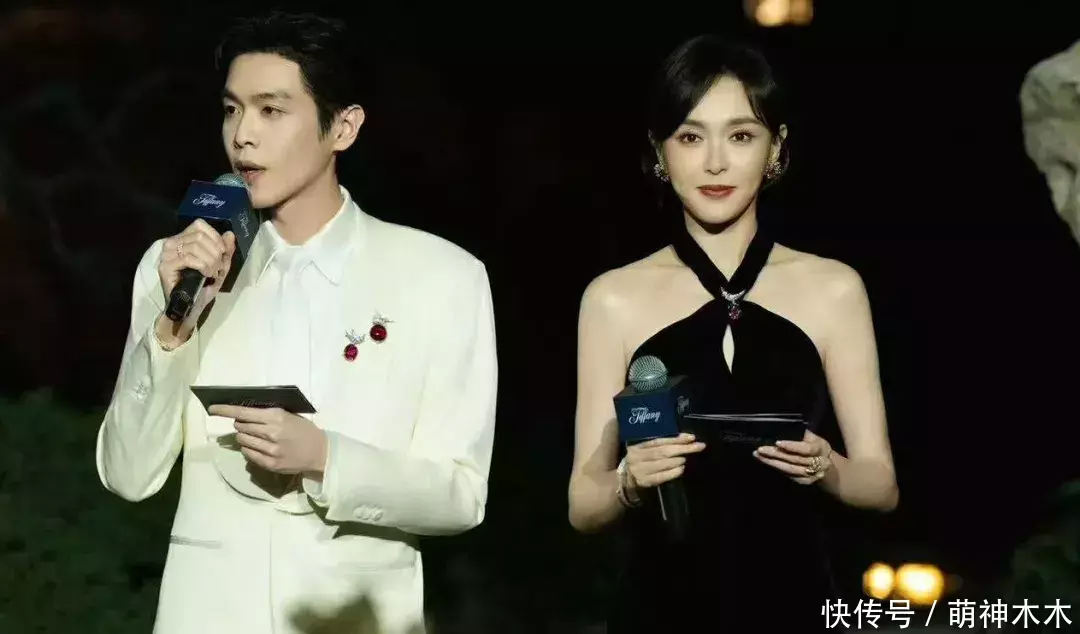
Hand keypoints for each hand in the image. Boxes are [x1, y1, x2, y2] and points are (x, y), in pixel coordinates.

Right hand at [158, 219, 236, 305]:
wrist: (192, 307)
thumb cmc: (204, 287)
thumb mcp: (220, 266)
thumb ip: (226, 250)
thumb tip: (230, 234)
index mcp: (184, 239)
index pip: (199, 225)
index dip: (215, 237)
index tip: (223, 253)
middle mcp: (172, 243)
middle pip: (199, 236)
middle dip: (215, 252)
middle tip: (218, 267)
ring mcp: (167, 254)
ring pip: (195, 246)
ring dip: (210, 261)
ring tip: (213, 273)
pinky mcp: (165, 266)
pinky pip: (188, 258)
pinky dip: (202, 266)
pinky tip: (206, 275)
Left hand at [208, 405, 327, 475]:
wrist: (319, 452)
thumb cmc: (304, 430)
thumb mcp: (289, 416)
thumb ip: (267, 415)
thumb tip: (243, 415)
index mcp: (276, 416)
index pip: (243, 412)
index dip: (225, 410)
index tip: (212, 409)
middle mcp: (270, 432)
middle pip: (240, 426)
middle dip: (241, 424)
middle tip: (249, 425)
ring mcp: (269, 449)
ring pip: (242, 440)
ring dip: (244, 437)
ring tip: (256, 437)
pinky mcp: (269, 463)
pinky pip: (248, 453)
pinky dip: (249, 448)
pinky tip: (259, 447)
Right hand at [625, 433, 705, 490]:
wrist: (626, 479)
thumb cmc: (641, 460)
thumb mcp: (645, 449)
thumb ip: (661, 443)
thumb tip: (685, 438)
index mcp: (637, 445)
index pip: (659, 441)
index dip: (676, 439)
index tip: (691, 438)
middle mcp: (636, 456)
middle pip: (663, 451)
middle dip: (682, 448)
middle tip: (698, 446)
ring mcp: (640, 470)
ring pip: (662, 463)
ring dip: (678, 460)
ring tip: (687, 457)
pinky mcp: (644, 482)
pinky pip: (661, 476)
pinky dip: (673, 472)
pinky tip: (681, 469)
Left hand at [753, 429, 832, 484]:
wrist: (828, 467)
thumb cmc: (816, 446)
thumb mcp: (813, 437)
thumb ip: (802, 433)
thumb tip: (783, 426)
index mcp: (820, 448)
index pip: (805, 449)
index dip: (792, 446)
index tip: (777, 442)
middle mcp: (819, 463)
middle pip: (794, 459)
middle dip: (776, 454)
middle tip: (760, 449)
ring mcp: (812, 474)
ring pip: (790, 469)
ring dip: (772, 463)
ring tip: (758, 455)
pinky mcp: (805, 481)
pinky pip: (789, 475)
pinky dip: (776, 468)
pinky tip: (766, 462)